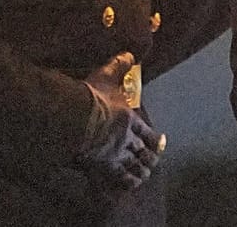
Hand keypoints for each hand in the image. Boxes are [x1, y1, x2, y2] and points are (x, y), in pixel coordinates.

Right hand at [77, 53, 161, 191]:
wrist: (75, 116)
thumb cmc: (91, 96)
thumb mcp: (106, 76)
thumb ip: (119, 65)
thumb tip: (129, 53)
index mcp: (130, 118)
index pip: (147, 132)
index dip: (155, 139)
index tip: (161, 142)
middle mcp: (127, 138)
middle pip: (143, 151)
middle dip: (150, 157)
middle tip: (154, 161)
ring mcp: (117, 153)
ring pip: (135, 165)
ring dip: (142, 170)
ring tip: (145, 174)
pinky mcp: (105, 165)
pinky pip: (121, 177)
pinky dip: (129, 181)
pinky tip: (132, 184)